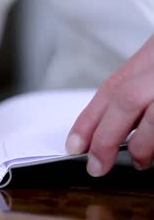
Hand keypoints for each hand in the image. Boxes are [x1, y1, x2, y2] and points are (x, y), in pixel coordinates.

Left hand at [66, 35, 153, 175]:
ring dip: (143, 145)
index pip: (112, 89)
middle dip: (106, 137)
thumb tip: (102, 128)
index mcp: (153, 54)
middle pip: (128, 99)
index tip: (74, 146)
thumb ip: (135, 88)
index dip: (88, 120)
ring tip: (139, 160)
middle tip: (96, 165)